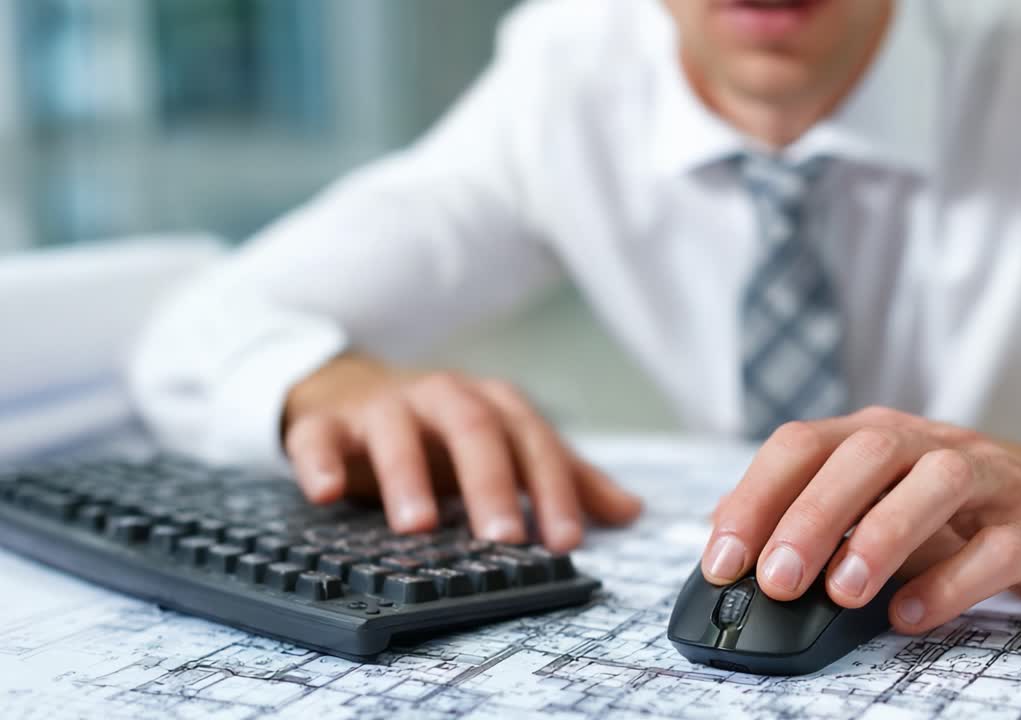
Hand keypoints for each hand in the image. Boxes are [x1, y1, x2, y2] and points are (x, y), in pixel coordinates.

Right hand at [282, 354, 642, 549]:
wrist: (352, 391)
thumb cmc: (441, 430)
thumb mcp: (505, 446)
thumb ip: (563, 476)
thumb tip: (630, 512)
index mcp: (491, 404)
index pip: (533, 441)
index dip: (553, 488)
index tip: (567, 540)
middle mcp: (441, 397)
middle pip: (474, 429)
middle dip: (491, 482)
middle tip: (504, 535)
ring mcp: (383, 408)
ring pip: (398, 431)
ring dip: (408, 476)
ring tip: (419, 527)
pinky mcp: (328, 424)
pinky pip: (319, 438)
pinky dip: (320, 463)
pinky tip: (327, 494)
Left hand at [702, 407, 1020, 633]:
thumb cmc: (956, 511)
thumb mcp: (874, 502)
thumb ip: (807, 515)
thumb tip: (725, 542)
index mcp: (876, 436)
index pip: (802, 445)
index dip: (754, 498)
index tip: (721, 562)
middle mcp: (928, 444)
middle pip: (863, 457)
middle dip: (809, 518)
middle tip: (774, 582)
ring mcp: (989, 479)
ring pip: (935, 485)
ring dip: (881, 538)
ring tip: (841, 593)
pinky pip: (996, 549)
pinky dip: (949, 584)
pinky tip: (909, 617)